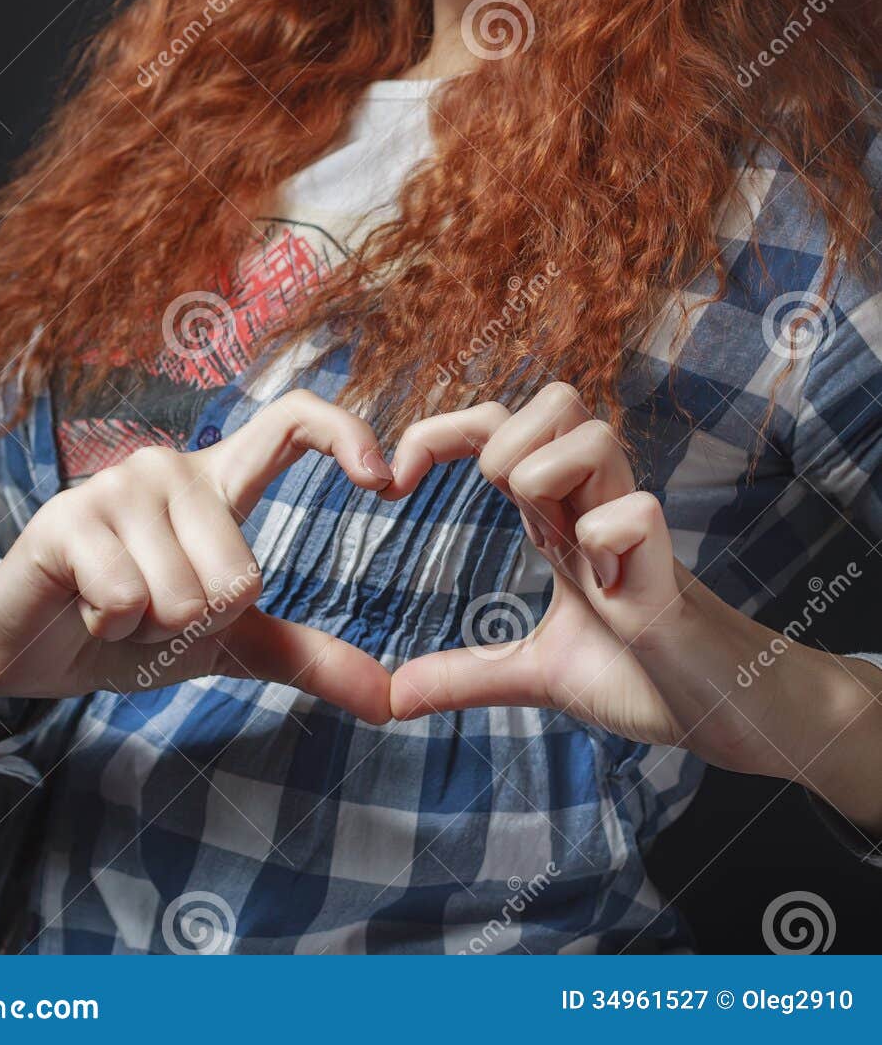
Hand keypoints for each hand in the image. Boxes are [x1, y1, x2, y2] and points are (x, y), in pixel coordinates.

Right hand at [0, 389, 393, 724]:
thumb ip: (306, 656)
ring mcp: (116, 485)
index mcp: (219, 481)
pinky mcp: (66, 518)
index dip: (344, 434)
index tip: (386, 480)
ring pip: (185, 598)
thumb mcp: (228, 642)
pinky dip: (110, 628)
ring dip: (152, 632)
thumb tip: (390, 699)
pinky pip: (127, 600)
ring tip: (116, 608)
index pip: (292, 422)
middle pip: (242, 577)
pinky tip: (85, 608)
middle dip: (200, 625)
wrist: (30, 646)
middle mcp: (170, 466)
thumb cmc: (132, 628)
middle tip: (155, 612)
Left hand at [386, 383, 848, 781]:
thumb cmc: (641, 677)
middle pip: (553, 398)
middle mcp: (594, 505)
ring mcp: (634, 528)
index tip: (391, 484)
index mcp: (558, 516)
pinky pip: (637, 512)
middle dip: (503, 442)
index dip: (438, 433)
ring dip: (550, 477)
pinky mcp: (666, 566)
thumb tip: (394, 697)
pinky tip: (608, 594)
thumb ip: (468, 676)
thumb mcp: (536, 676)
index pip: (495, 427)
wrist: (722, 715)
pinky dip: (606, 542)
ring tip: (555, 541)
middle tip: (504, 513)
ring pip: (594, 434)